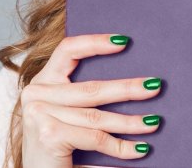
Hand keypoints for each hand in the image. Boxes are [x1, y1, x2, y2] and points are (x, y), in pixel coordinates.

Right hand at [20, 33, 161, 167]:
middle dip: (127, 88)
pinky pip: (96, 138)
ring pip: (97, 116)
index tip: (124, 41)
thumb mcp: (66, 118)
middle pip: (91, 87)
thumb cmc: (55, 151)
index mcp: (41, 83)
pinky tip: (140, 150)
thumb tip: (134, 86)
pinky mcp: (49, 133)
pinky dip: (121, 147)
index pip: (67, 50)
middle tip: (155, 86)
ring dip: (131, 122)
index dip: (95, 42)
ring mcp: (40, 113)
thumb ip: (85, 100)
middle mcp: (35, 94)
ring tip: (154, 122)